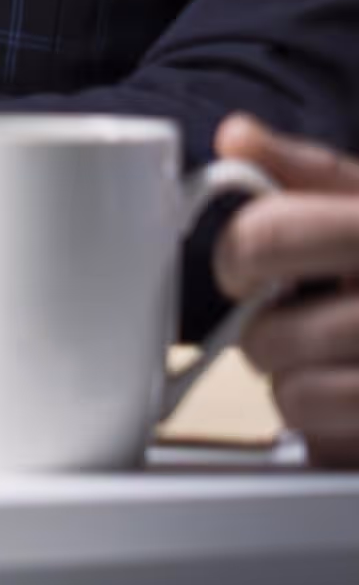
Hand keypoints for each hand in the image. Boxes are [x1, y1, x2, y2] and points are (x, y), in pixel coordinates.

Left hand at [212, 115, 358, 464]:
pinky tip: (357, 404)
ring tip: (331, 364)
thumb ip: (311, 172)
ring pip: (296, 401)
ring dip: (296, 388)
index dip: (238, 257)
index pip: (271, 237)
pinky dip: (332, 434)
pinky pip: (332, 448)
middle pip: (271, 335)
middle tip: (294, 321)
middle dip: (265, 333)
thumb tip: (239, 136)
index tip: (243, 271)